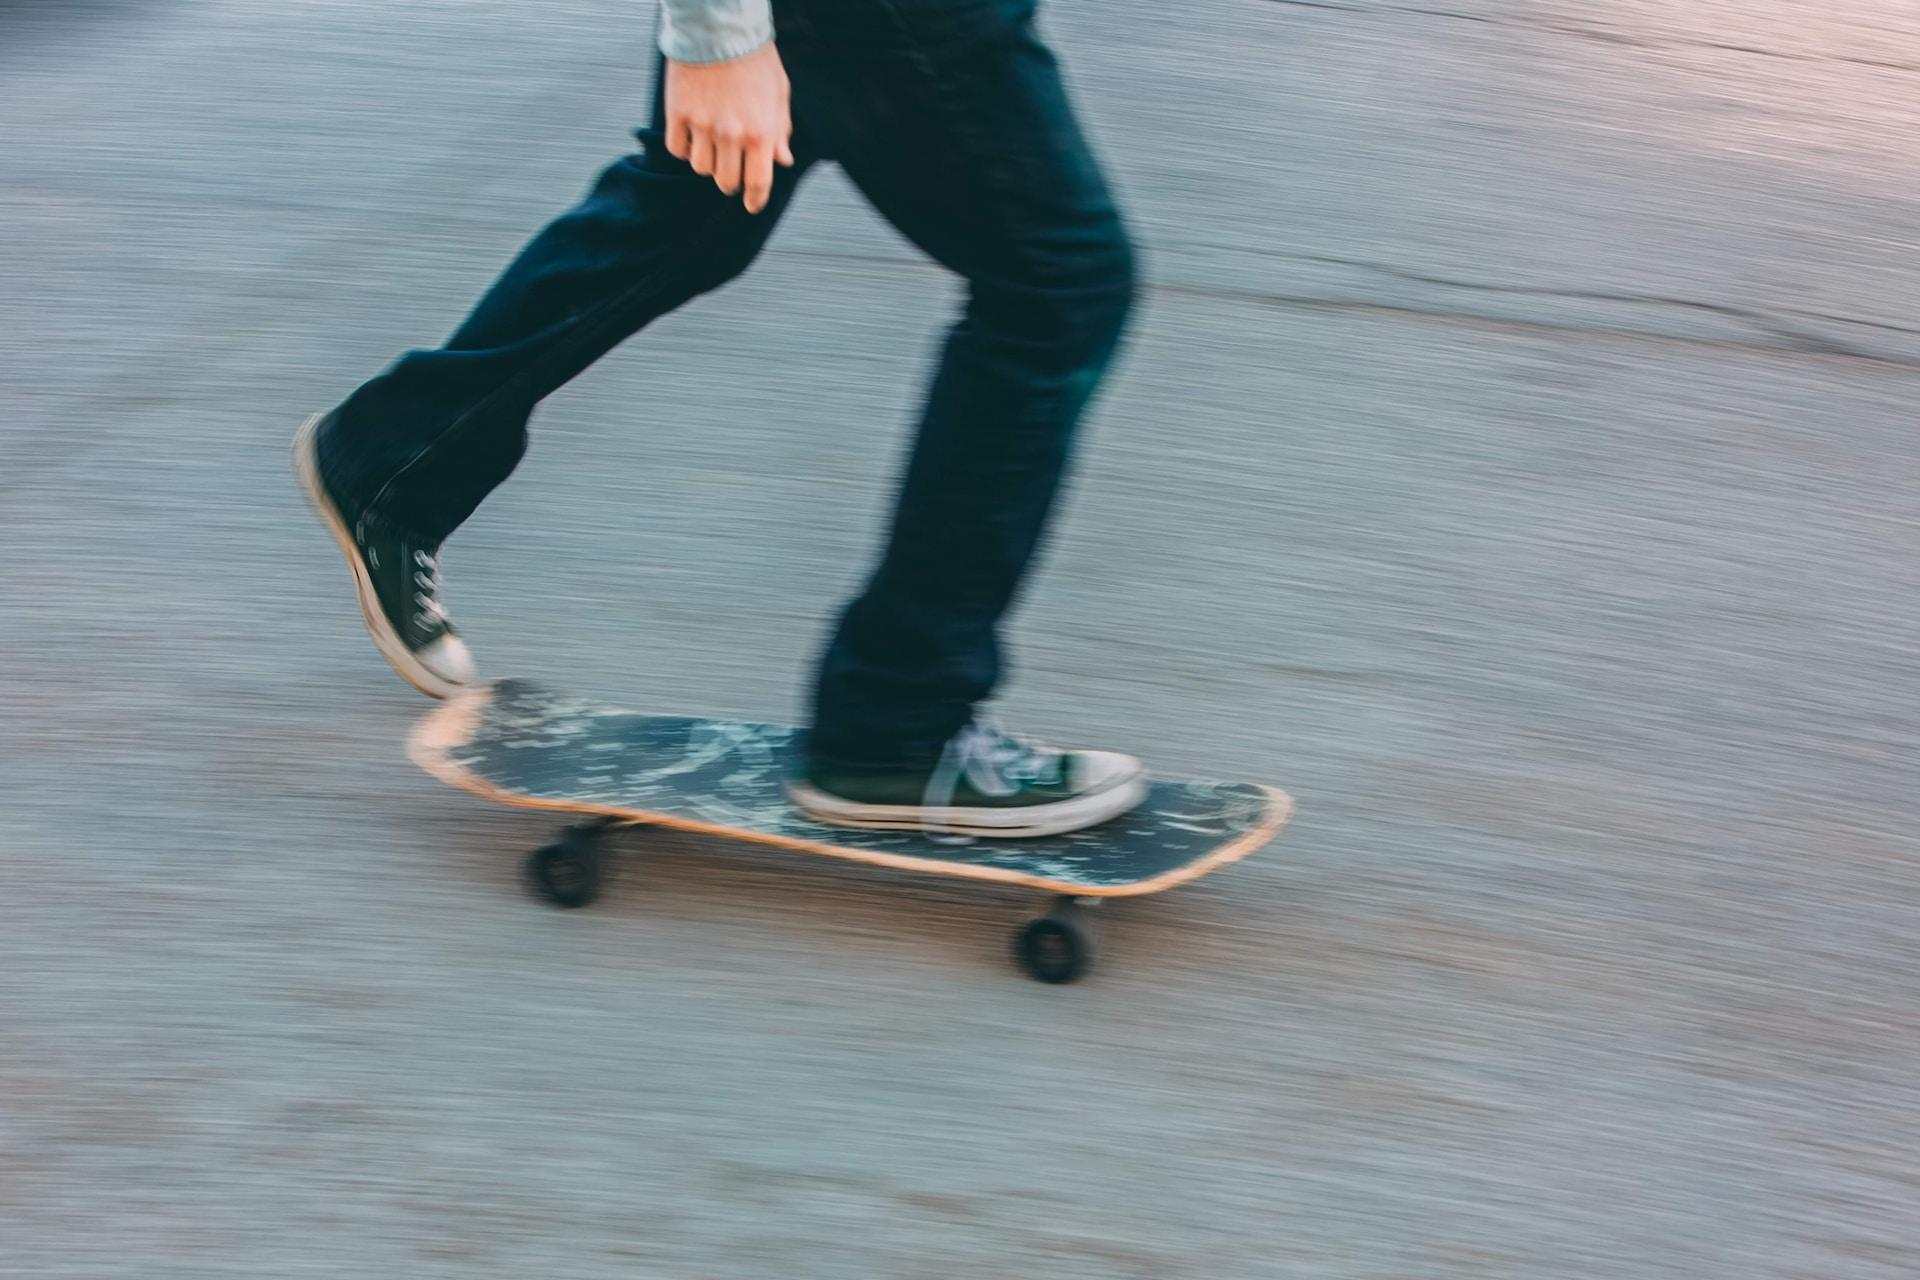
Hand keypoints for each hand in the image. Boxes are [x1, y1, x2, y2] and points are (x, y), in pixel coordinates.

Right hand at [664, 44, 795, 214]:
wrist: (719, 28)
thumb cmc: (754, 60)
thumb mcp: (778, 94)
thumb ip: (780, 130)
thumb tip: (782, 160)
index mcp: (760, 133)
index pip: (758, 183)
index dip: (755, 200)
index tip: (752, 205)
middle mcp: (731, 135)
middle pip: (726, 182)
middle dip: (731, 181)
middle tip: (731, 171)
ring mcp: (702, 125)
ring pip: (701, 168)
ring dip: (708, 162)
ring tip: (713, 143)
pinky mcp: (678, 114)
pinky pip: (678, 149)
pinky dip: (685, 148)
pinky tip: (693, 134)